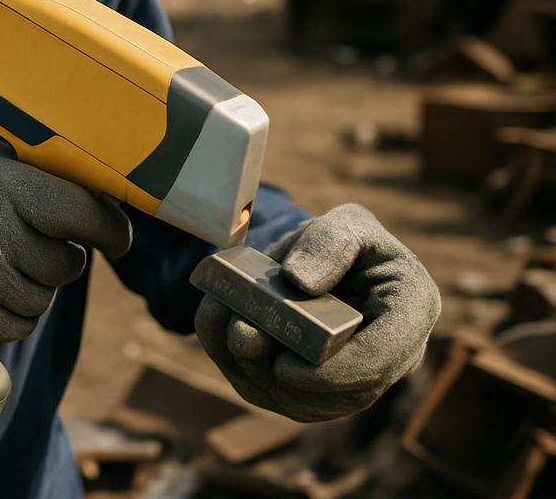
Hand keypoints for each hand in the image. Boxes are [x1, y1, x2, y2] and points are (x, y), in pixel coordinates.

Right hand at [0, 138, 131, 341]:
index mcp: (2, 179)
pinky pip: (17, 327)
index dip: (110, 229)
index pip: (80, 209)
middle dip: (60, 263)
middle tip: (32, 251)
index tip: (119, 240)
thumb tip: (94, 187)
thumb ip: (29, 166)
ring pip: (45, 300)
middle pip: (68, 263)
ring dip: (32, 293)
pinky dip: (10, 320)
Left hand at [195, 203, 440, 421]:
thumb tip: (299, 283)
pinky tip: (216, 327)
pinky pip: (279, 396)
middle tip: (239, 336)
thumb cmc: (343, 240)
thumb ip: (328, 242)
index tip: (285, 367)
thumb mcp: (345, 223)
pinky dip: (240, 367)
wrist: (323, 259)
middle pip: (340, 394)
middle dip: (283, 375)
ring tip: (222, 324)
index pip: (382, 360)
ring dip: (255, 372)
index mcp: (410, 310)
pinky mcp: (315, 390)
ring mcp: (353, 380)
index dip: (335, 375)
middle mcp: (389, 357)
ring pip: (304, 404)